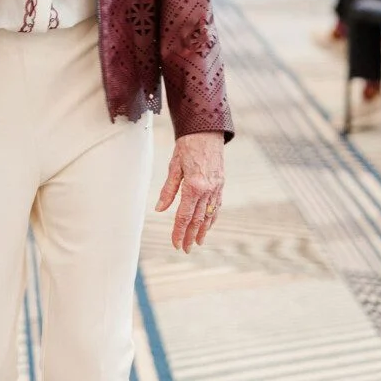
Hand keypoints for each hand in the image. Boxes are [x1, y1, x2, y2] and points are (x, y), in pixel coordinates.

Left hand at [154, 131, 223, 252]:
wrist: (206, 131)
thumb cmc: (187, 146)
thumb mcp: (174, 166)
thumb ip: (168, 190)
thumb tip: (159, 210)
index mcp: (194, 186)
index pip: (184, 215)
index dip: (179, 232)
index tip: (175, 244)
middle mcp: (207, 190)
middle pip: (198, 219)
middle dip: (191, 236)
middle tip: (185, 249)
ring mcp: (216, 188)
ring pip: (209, 215)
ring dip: (203, 230)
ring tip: (197, 242)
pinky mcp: (221, 184)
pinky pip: (217, 206)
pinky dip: (212, 218)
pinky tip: (208, 225)